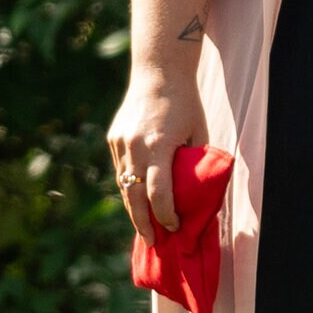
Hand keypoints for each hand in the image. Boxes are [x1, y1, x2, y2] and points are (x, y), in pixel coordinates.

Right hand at [107, 72, 200, 238]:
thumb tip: (194, 195)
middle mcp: (135, 145)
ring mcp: (120, 141)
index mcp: (158, 145)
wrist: (158, 71)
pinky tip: (137, 199)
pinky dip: (128, 186)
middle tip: (151, 242)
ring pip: (123, 184)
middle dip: (142, 222)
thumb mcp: (198, 133)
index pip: (158, 192)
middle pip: (133, 195)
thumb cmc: (186, 103)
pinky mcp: (114, 137)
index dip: (165, 215)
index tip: (175, 227)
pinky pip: (121, 168)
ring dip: (133, 207)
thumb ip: (193, 163)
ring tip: (144, 226)